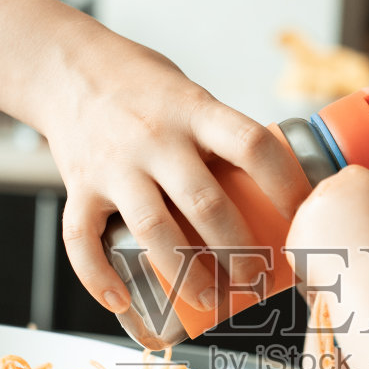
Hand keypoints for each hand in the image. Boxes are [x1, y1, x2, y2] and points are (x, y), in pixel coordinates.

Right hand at [37, 23, 311, 313]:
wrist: (67, 67)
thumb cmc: (143, 87)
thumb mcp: (191, 97)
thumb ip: (221, 138)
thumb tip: (274, 193)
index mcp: (194, 111)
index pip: (250, 144)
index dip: (284, 183)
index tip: (301, 216)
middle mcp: (155, 138)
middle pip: (204, 201)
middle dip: (237, 249)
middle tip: (257, 278)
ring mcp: (114, 164)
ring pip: (151, 228)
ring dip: (182, 272)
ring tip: (207, 299)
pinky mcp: (79, 186)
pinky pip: (81, 239)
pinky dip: (97, 276)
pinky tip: (120, 301)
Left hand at [285, 165, 368, 290]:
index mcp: (357, 177)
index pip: (353, 179)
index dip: (362, 201)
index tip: (368, 217)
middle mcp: (327, 189)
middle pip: (330, 196)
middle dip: (340, 214)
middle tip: (357, 238)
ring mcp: (306, 214)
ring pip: (314, 219)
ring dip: (325, 233)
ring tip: (348, 254)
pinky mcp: (294, 239)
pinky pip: (303, 243)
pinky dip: (314, 254)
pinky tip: (334, 263)